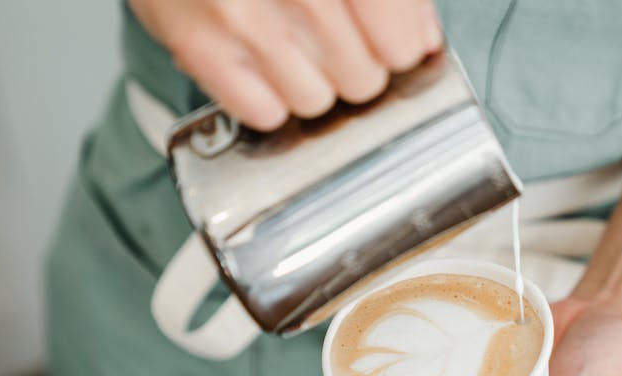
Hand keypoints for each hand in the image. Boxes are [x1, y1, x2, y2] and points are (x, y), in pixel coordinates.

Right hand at [130, 0, 443, 129]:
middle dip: (354, 65)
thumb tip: (422, 41)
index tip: (389, 42)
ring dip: (309, 83)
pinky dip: (266, 97)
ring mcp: (245, 18)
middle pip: (364, 79)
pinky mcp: (199, 46)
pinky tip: (259, 63)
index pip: (401, 42)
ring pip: (317, 101)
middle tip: (327, 36)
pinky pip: (264, 112)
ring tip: (288, 44)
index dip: (400, 48)